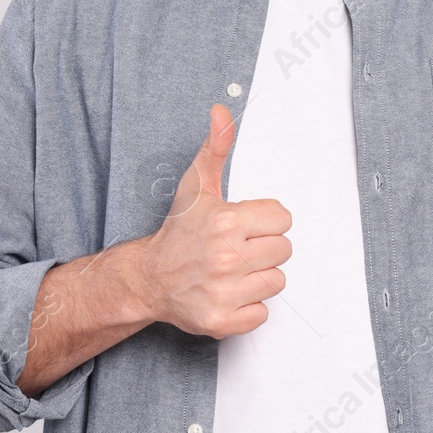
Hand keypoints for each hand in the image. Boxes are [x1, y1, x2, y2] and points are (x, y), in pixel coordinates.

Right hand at [137, 104, 292, 338]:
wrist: (149, 278)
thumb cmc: (178, 231)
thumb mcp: (196, 185)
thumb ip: (216, 147)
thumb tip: (222, 111)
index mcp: (225, 222)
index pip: (283, 219)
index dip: (266, 220)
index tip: (244, 224)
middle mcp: (226, 259)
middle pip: (283, 250)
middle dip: (264, 247)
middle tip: (237, 247)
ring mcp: (224, 293)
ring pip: (277, 281)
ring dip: (259, 276)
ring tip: (234, 269)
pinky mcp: (222, 321)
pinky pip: (263, 313)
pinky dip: (249, 305)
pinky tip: (229, 292)